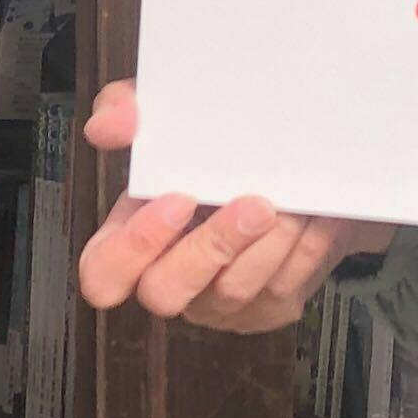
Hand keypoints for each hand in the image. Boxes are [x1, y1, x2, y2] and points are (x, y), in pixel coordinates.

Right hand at [71, 80, 395, 334]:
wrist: (288, 170)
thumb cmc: (211, 150)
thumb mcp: (167, 116)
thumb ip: (127, 109)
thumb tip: (109, 125)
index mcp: (132, 241)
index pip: (103, 275)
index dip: (134, 247)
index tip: (179, 197)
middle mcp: (169, 281)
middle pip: (164, 295)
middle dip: (213, 246)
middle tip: (256, 205)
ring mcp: (217, 303)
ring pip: (234, 292)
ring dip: (269, 242)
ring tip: (293, 201)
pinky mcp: (267, 308)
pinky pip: (282, 289)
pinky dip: (304, 247)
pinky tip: (314, 215)